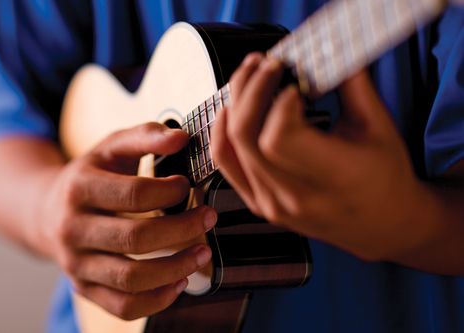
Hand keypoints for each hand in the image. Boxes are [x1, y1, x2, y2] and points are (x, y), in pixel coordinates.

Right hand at [40, 122, 216, 319]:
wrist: (47, 211)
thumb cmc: (91, 177)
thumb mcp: (112, 147)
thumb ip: (146, 136)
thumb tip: (182, 137)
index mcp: (79, 188)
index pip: (133, 194)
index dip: (169, 192)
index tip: (187, 185)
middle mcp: (72, 229)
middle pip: (135, 238)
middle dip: (182, 229)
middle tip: (208, 217)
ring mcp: (76, 263)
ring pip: (130, 278)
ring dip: (176, 268)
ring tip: (202, 253)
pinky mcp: (84, 288)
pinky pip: (123, 306)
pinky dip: (157, 299)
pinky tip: (179, 281)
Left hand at [211, 53, 424, 260]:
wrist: (380, 223)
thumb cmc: (384, 176)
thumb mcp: (378, 126)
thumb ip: (351, 84)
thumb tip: (324, 49)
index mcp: (334, 178)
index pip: (279, 138)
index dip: (278, 103)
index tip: (293, 83)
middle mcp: (297, 198)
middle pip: (248, 137)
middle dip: (252, 90)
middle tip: (266, 65)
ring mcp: (273, 205)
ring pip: (232, 147)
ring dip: (236, 103)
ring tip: (249, 76)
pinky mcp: (260, 205)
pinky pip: (227, 165)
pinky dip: (222, 133)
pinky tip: (230, 108)